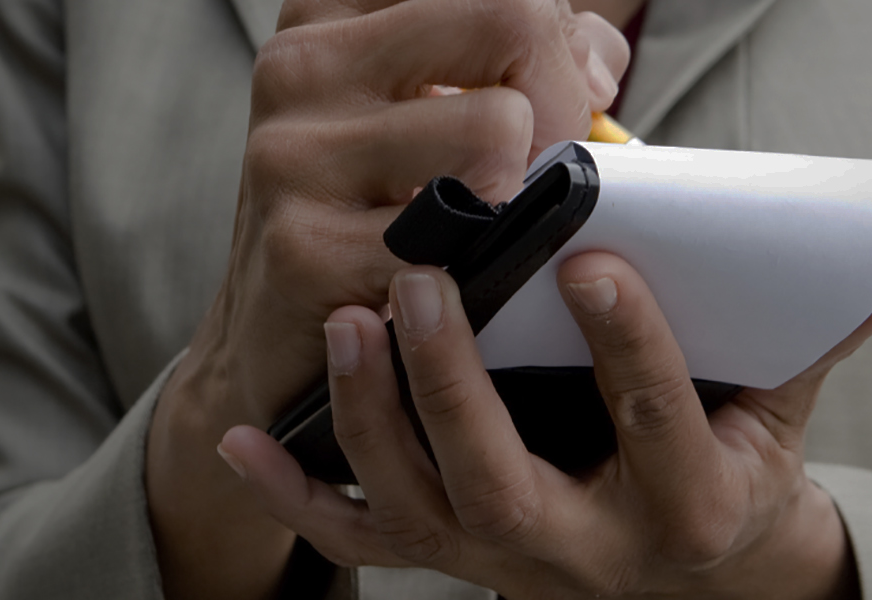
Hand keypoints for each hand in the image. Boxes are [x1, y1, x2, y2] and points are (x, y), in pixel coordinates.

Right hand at [144, 2, 630, 597]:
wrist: (271, 348)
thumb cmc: (367, 221)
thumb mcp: (422, 113)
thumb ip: (518, 59)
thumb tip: (599, 58)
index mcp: (329, 15)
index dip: (550, 36)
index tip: (543, 93)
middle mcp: (300, 66)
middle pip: (510, 19)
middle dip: (561, 101)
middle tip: (536, 173)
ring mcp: (293, 156)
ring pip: (496, 130)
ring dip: (516, 196)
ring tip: (480, 232)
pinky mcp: (304, 251)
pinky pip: (460, 243)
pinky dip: (478, 272)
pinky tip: (442, 287)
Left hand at [221, 253, 871, 598]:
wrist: (682, 577)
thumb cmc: (727, 477)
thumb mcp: (779, 420)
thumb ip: (818, 340)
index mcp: (682, 507)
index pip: (655, 423)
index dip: (630, 346)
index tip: (594, 259)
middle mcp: (580, 550)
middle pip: (501, 482)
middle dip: (454, 387)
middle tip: (425, 286)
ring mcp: (501, 560)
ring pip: (419, 506)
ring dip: (371, 419)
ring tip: (351, 321)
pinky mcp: (449, 557)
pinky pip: (359, 539)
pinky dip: (294, 496)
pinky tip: (242, 437)